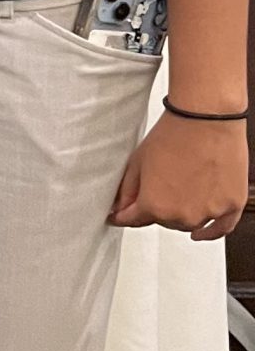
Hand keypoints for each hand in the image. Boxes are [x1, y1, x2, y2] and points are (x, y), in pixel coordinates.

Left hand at [109, 112, 248, 239]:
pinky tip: (200, 233)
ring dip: (181, 213)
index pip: (132, 219)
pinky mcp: (231, 205)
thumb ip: (126, 190)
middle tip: (159, 185)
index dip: (123, 215)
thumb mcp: (137, 161)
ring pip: (188, 223)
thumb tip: (119, 208)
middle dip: (156, 207)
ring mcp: (208, 212)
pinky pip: (220, 228)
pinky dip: (210, 231)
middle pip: (162, 221)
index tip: (119, 215)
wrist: (206, 117)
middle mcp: (182, 215)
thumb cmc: (174, 133)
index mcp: (154, 206)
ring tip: (181, 187)